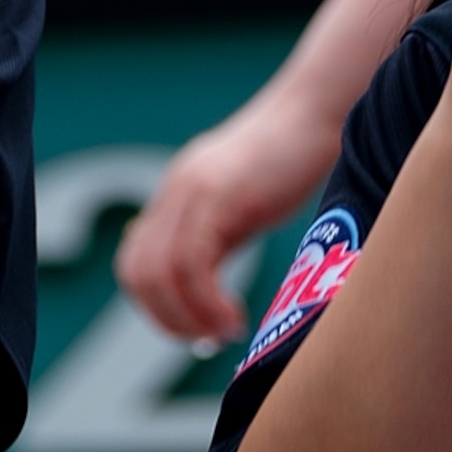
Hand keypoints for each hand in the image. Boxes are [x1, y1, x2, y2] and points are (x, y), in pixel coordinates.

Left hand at [118, 86, 344, 341]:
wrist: (316, 112)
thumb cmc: (292, 160)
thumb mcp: (242, 204)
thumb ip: (215, 236)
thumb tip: (197, 284)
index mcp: (176, 194)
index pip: (135, 262)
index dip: (156, 307)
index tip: (196, 330)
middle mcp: (174, 191)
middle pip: (137, 273)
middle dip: (167, 320)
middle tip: (208, 340)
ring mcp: (192, 191)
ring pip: (160, 274)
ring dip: (189, 318)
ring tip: (225, 332)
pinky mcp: (218, 196)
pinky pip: (193, 265)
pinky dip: (208, 304)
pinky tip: (236, 317)